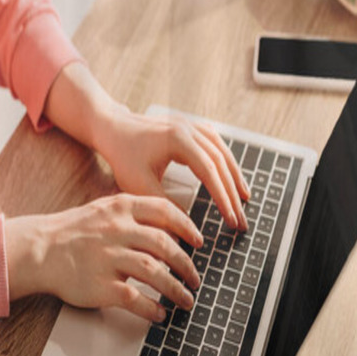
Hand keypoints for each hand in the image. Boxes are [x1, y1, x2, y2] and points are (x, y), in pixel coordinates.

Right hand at [5, 194, 203, 320]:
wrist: (39, 250)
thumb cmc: (73, 231)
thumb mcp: (105, 209)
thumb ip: (135, 214)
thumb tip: (172, 227)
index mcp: (121, 208)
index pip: (165, 211)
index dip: (187, 227)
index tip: (199, 241)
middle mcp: (117, 230)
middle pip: (165, 245)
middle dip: (186, 264)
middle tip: (195, 277)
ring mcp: (108, 258)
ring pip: (155, 273)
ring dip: (176, 289)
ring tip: (186, 299)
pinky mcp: (100, 286)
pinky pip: (135, 299)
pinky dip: (152, 309)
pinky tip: (159, 314)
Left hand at [43, 61, 250, 230]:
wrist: (112, 126)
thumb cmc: (122, 154)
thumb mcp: (137, 184)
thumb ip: (162, 205)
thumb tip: (183, 230)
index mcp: (178, 140)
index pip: (209, 171)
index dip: (223, 197)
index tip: (231, 219)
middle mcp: (189, 128)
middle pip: (221, 162)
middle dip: (233, 192)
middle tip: (241, 219)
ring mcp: (192, 125)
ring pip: (223, 151)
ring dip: (235, 175)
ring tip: (245, 198)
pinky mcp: (190, 127)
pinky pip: (216, 143)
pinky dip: (227, 161)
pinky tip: (231, 175)